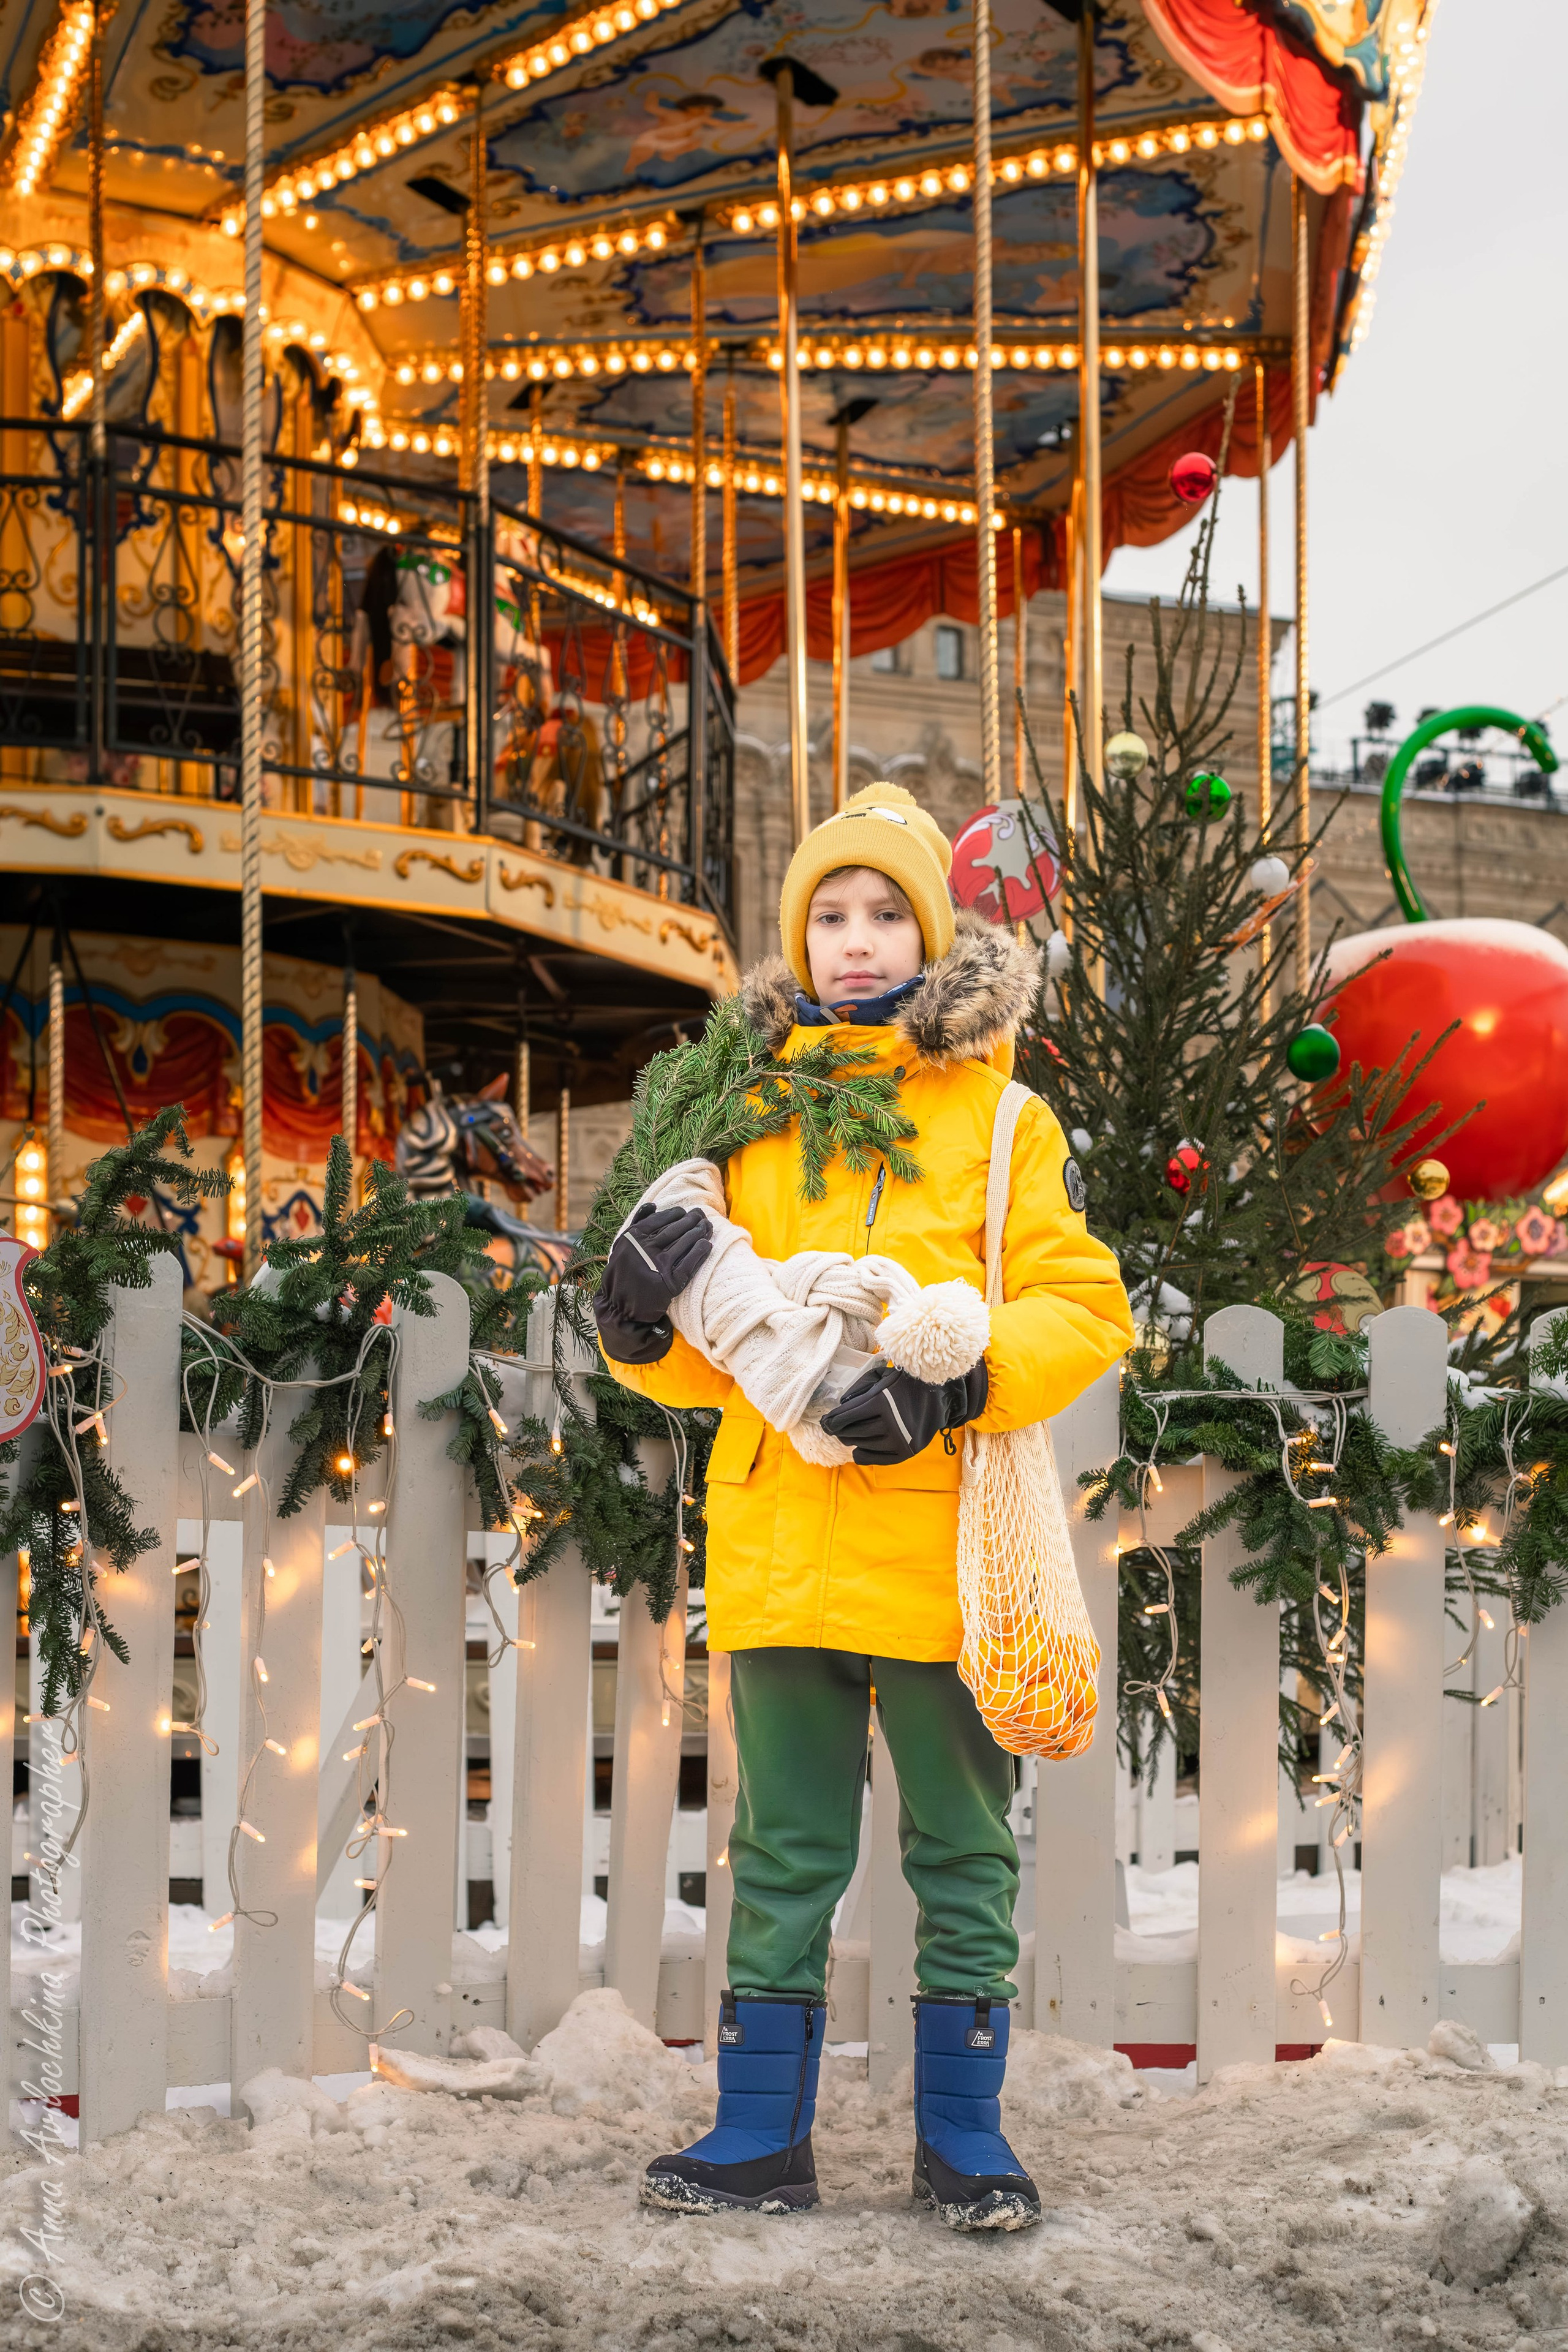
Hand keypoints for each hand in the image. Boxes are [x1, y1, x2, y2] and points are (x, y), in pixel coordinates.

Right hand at [593, 1203, 712, 1365]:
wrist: (620, 1307)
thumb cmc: (622, 1273)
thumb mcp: (622, 1246)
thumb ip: (636, 1224)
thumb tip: (653, 1205)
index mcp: (633, 1238)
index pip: (659, 1220)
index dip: (674, 1214)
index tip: (683, 1212)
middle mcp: (646, 1250)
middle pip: (675, 1230)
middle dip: (691, 1220)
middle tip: (700, 1215)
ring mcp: (659, 1267)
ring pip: (685, 1244)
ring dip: (699, 1232)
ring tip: (707, 1226)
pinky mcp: (670, 1283)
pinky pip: (690, 1264)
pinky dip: (700, 1252)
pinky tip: (707, 1245)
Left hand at [820, 1358, 987, 1466]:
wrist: (939, 1394)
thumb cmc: (906, 1382)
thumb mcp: (880, 1377)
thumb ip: (858, 1389)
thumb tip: (841, 1406)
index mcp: (879, 1402)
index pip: (843, 1418)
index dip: (830, 1422)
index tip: (825, 1422)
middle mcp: (888, 1423)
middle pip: (851, 1433)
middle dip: (840, 1430)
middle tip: (837, 1427)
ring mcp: (898, 1440)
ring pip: (862, 1445)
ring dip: (852, 1440)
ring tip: (850, 1434)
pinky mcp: (906, 1452)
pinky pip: (876, 1459)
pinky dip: (864, 1455)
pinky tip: (859, 1449)